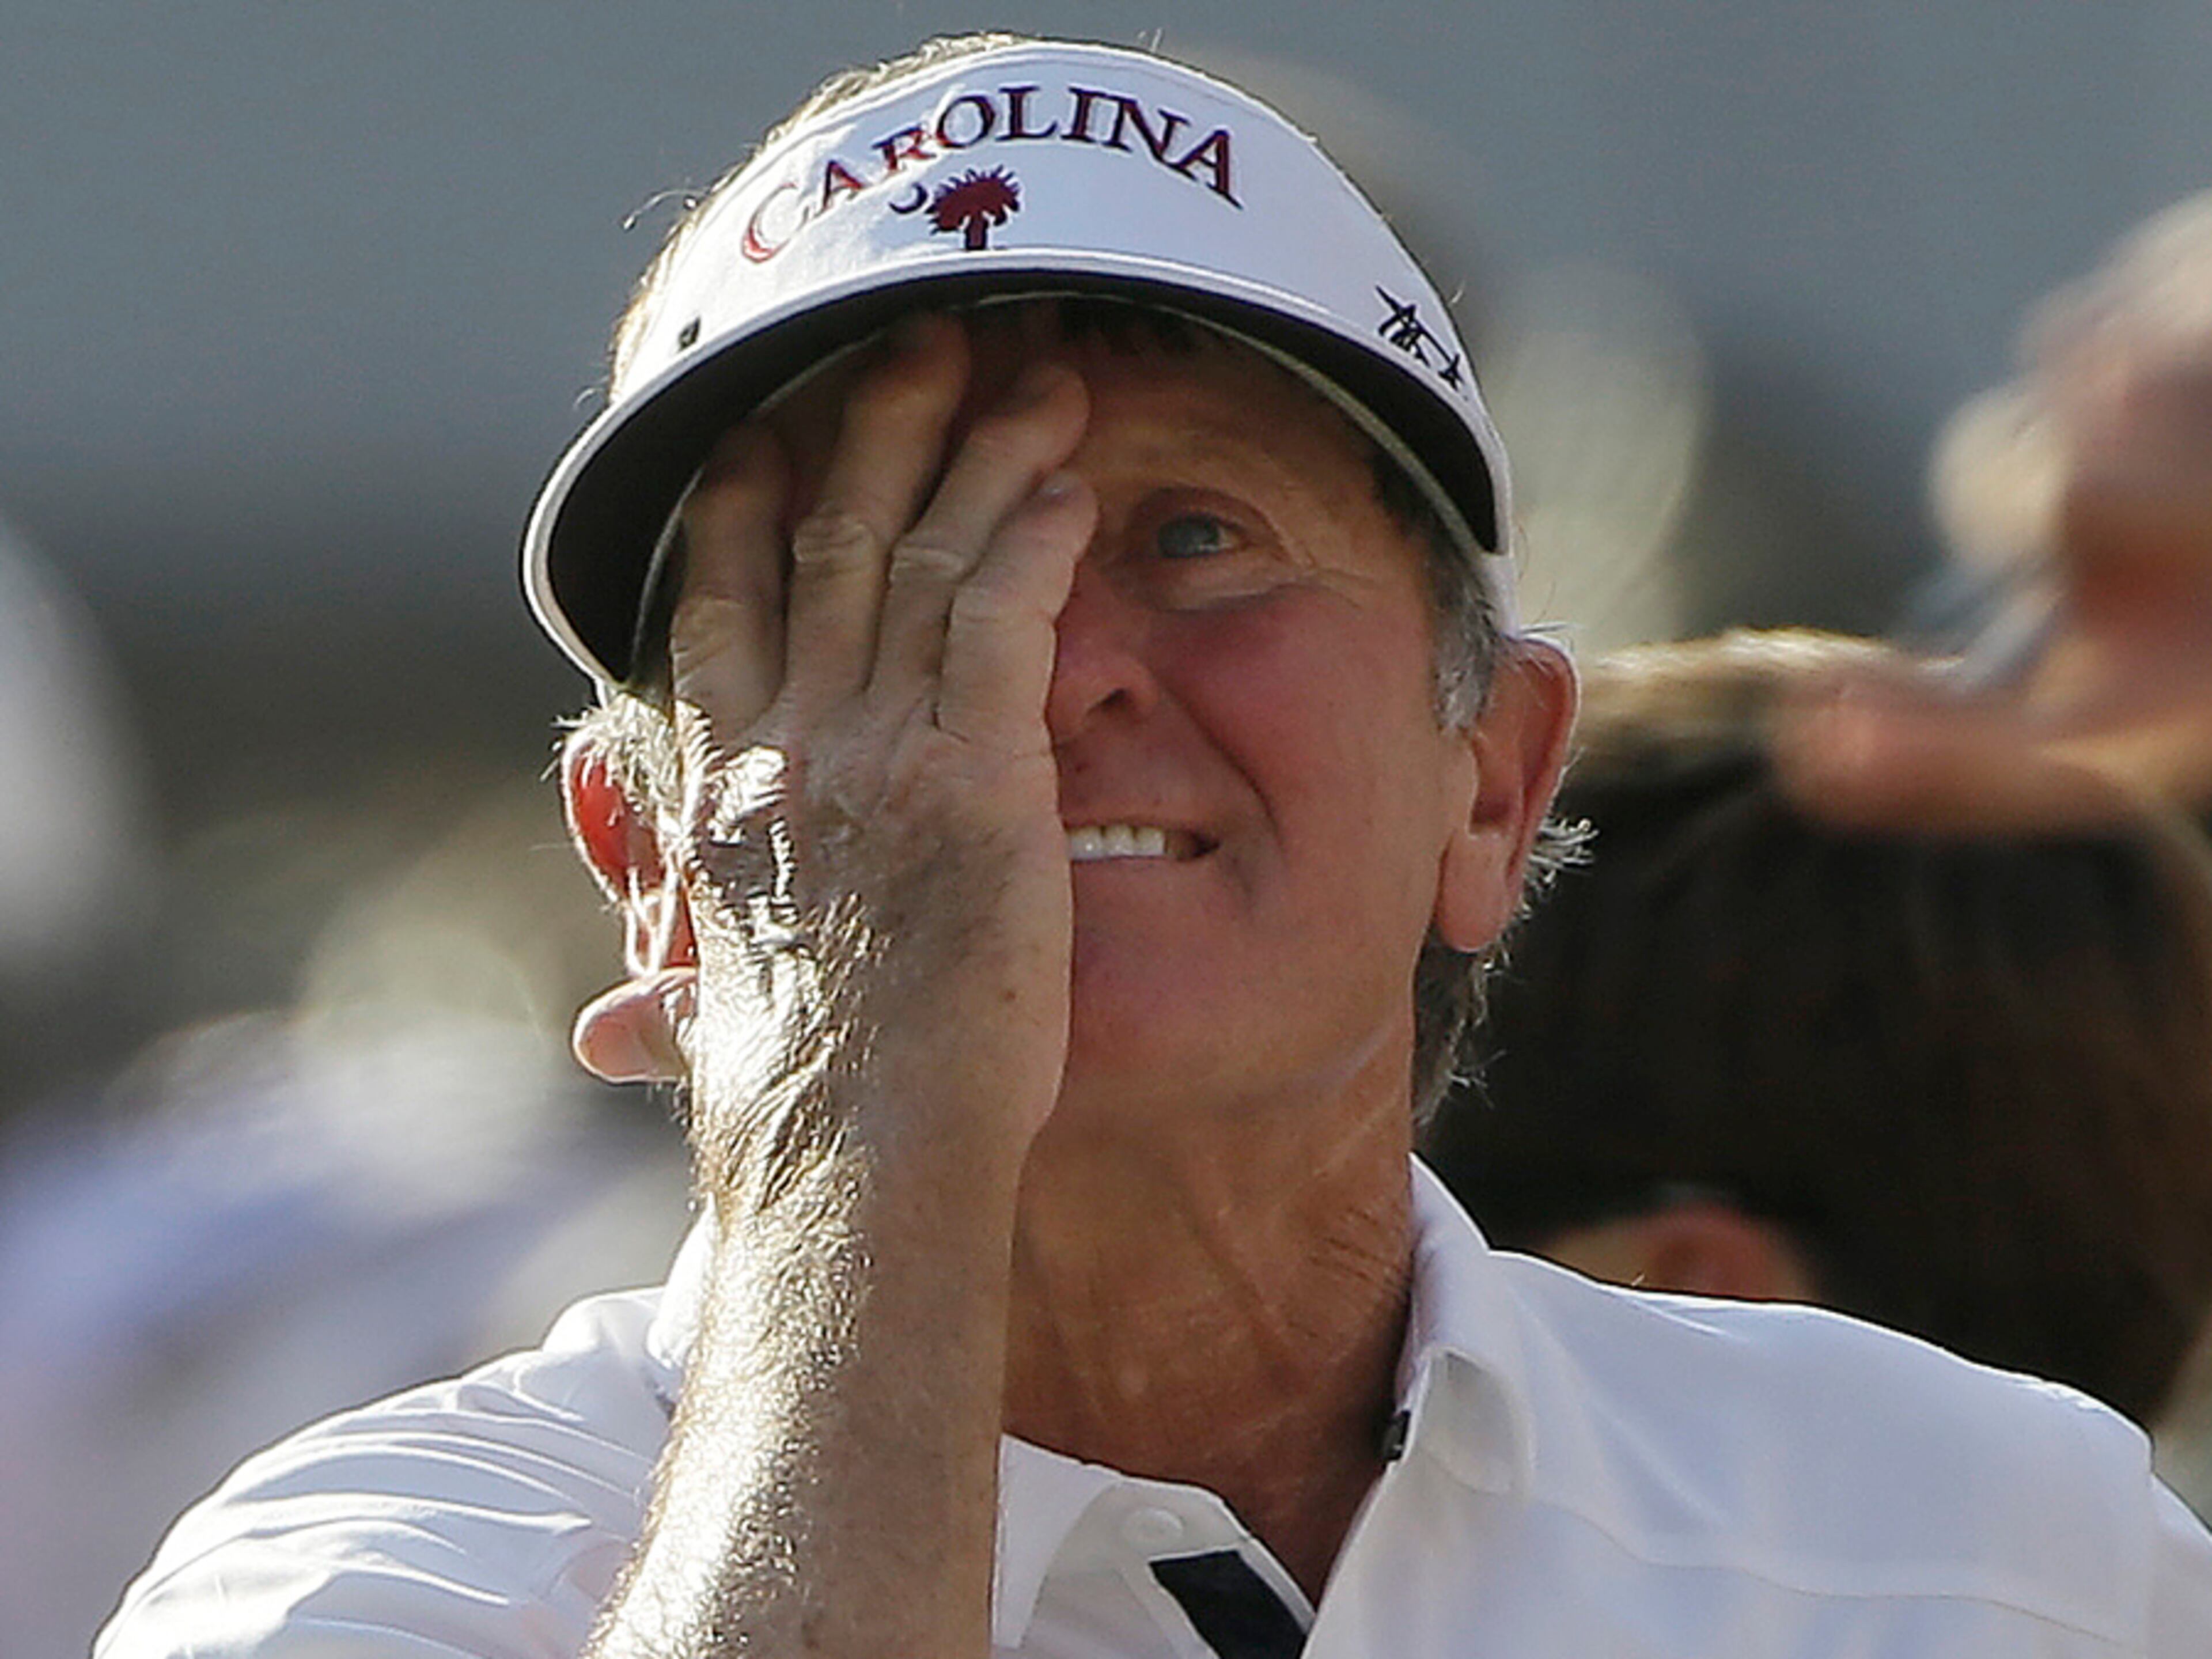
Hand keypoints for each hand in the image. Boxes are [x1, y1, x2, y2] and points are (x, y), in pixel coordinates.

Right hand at [666, 314, 1095, 1209]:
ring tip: (1027, 375)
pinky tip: (1066, 483)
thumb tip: (613, 1024)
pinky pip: (999, 620)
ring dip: (973, 456)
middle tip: (913, 345)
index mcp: (726, 802)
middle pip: (822, 548)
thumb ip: (676, 978)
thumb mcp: (710, 1020)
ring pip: (917, 560)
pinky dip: (1031, 542)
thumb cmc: (799, 1114)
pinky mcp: (973, 780)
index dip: (737, 513)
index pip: (718, 618)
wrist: (852, 1162)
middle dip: (867, 435)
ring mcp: (876, 755)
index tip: (759, 438)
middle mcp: (788, 753)